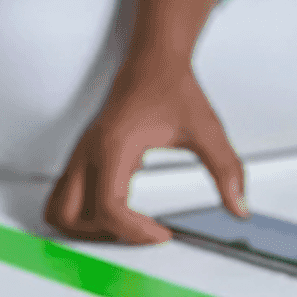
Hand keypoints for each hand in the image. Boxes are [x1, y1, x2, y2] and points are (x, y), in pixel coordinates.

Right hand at [44, 56, 247, 242]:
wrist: (154, 61)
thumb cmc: (172, 87)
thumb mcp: (207, 130)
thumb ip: (226, 170)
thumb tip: (238, 205)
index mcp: (115, 148)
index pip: (109, 208)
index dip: (134, 231)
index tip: (161, 234)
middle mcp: (89, 153)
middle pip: (70, 215)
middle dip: (102, 235)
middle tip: (137, 233)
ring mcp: (80, 156)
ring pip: (59, 209)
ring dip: (85, 228)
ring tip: (123, 227)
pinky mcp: (81, 158)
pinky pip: (65, 196)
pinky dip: (82, 213)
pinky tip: (116, 208)